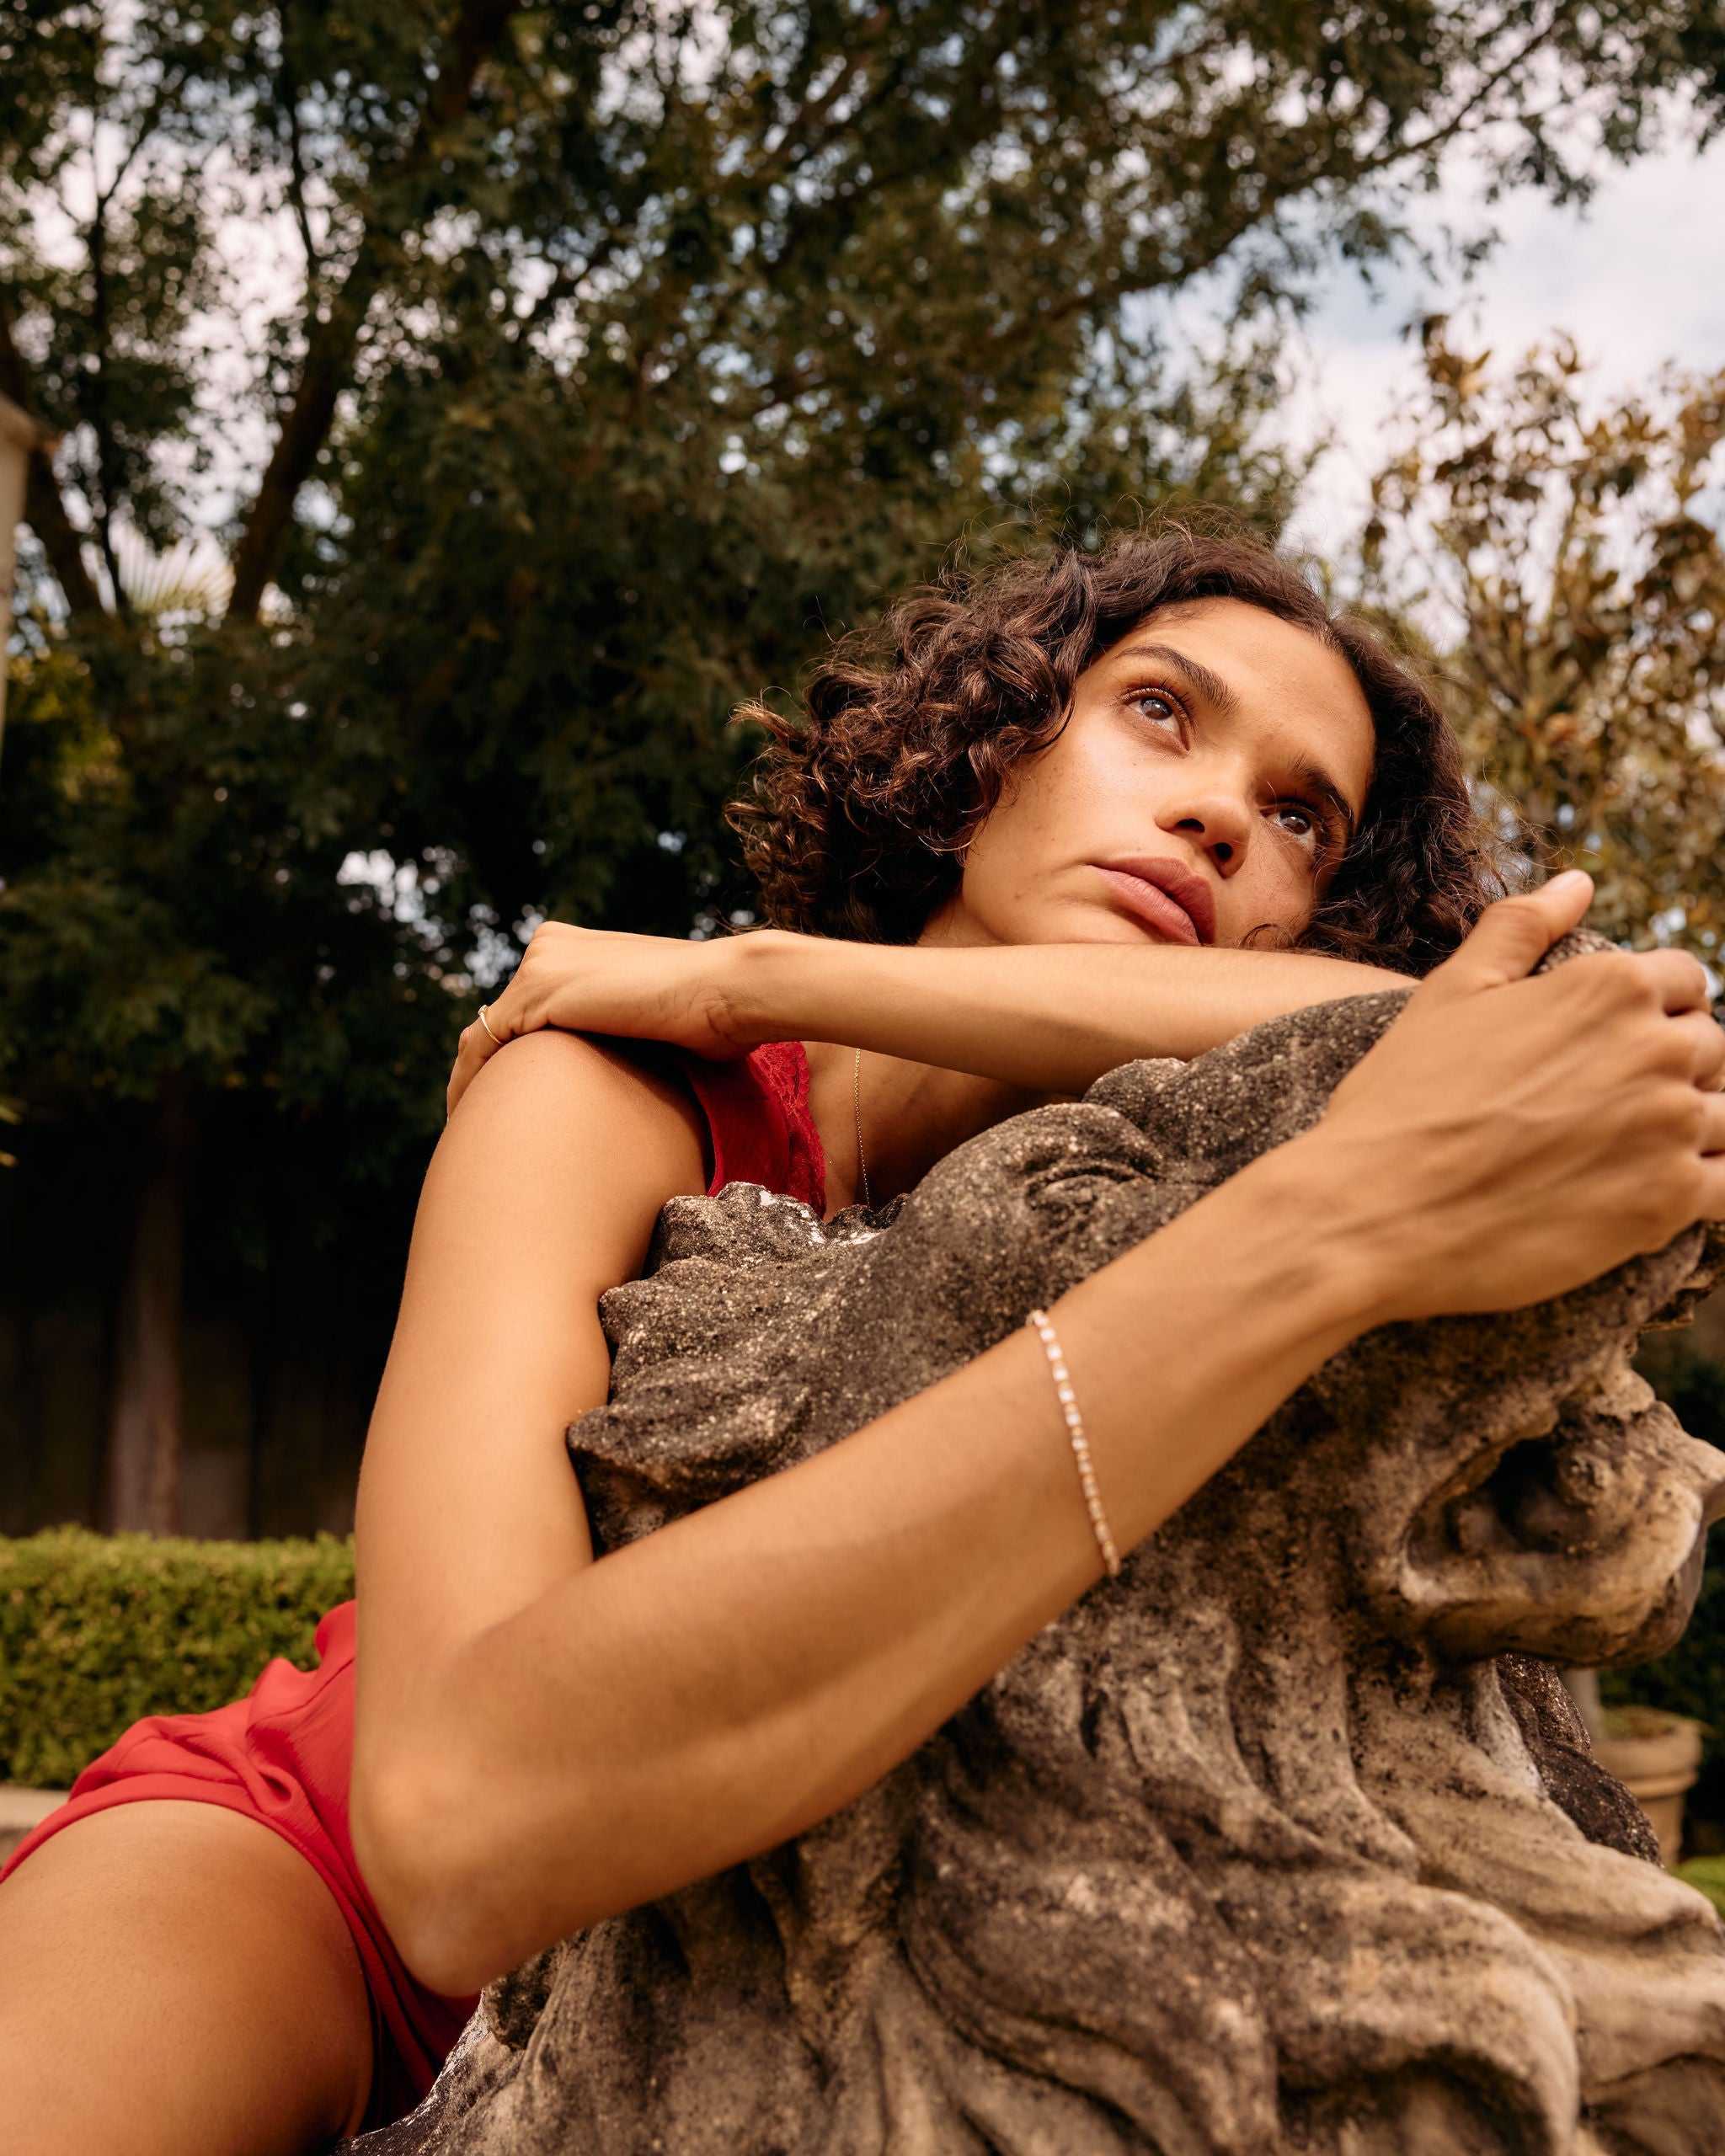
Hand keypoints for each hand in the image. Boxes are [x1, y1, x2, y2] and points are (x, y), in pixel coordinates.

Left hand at [447, 925, 769, 1115]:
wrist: (724, 990)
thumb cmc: (709, 1013)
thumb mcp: (650, 1016)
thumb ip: (617, 1029)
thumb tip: (608, 1080)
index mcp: (571, 947)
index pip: (521, 1007)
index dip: (507, 1057)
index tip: (506, 1104)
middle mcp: (547, 947)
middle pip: (496, 1022)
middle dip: (483, 1075)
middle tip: (478, 1127)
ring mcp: (538, 967)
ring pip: (480, 1037)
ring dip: (469, 1086)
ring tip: (470, 1134)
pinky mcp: (535, 993)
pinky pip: (482, 1046)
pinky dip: (471, 1085)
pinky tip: (472, 1124)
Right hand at [1308, 871, 1724, 1319]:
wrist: (1375, 1209)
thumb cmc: (1402, 1099)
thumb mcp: (1450, 992)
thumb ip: (1521, 927)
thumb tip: (1580, 882)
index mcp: (1608, 986)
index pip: (1684, 980)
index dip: (1655, 1010)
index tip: (1616, 1048)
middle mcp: (1656, 1047)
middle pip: (1713, 1048)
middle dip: (1675, 1071)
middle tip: (1609, 1109)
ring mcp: (1670, 1125)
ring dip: (1693, 1129)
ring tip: (1633, 1153)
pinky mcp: (1670, 1202)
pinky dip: (1708, 1185)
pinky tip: (1661, 1194)